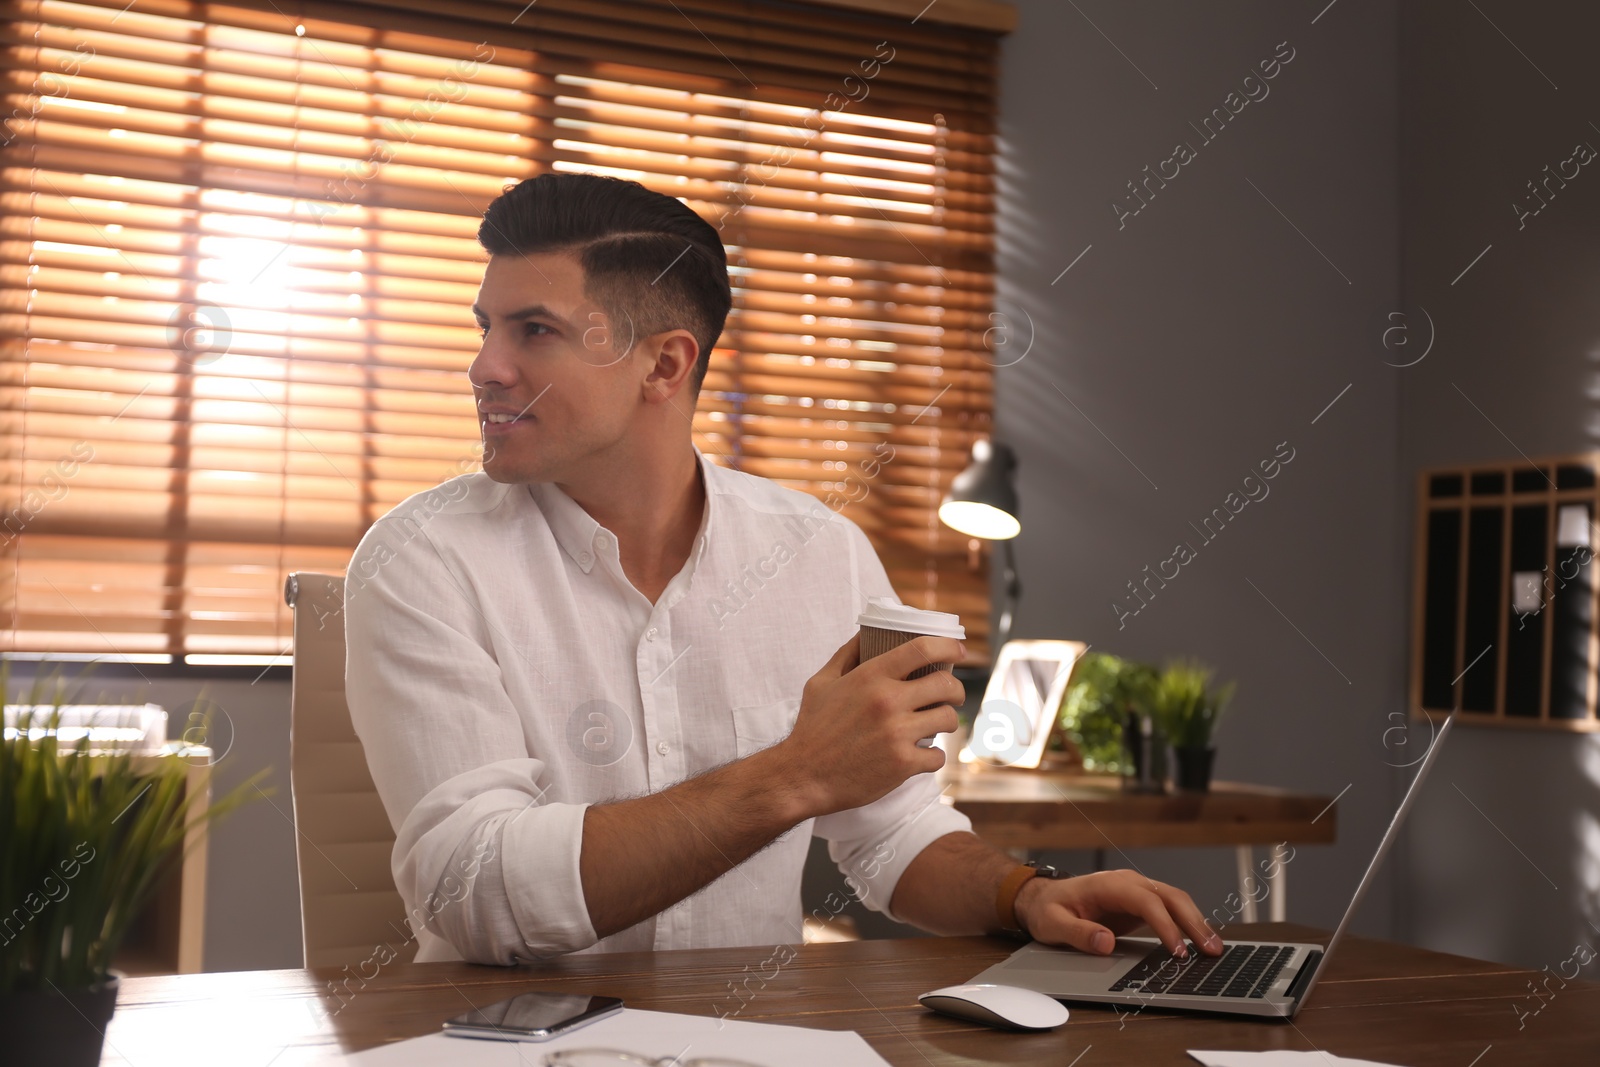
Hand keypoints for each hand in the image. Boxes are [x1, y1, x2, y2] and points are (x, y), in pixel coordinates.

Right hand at [776, 631, 965, 816]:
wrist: (802, 776)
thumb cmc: (812, 728)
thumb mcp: (821, 682)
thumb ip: (847, 655)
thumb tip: (866, 633)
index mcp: (871, 677)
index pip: (922, 649)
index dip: (948, 646)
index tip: (958, 651)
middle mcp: (888, 702)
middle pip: (946, 685)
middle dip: (955, 689)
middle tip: (950, 695)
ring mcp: (898, 734)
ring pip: (948, 719)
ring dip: (946, 721)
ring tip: (935, 724)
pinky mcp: (903, 764)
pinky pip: (937, 755)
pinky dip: (933, 756)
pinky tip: (921, 755)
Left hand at [1014, 869, 1223, 957]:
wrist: (1043, 897)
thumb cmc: (1048, 909)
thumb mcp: (1053, 924)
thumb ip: (1077, 933)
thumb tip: (1105, 942)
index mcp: (1108, 885)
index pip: (1146, 902)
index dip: (1165, 925)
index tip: (1177, 951)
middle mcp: (1127, 883)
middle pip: (1170, 897)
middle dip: (1194, 922)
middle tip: (1211, 950)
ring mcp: (1136, 891)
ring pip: (1175, 901)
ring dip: (1197, 922)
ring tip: (1214, 948)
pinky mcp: (1140, 903)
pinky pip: (1170, 910)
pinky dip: (1188, 923)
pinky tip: (1200, 941)